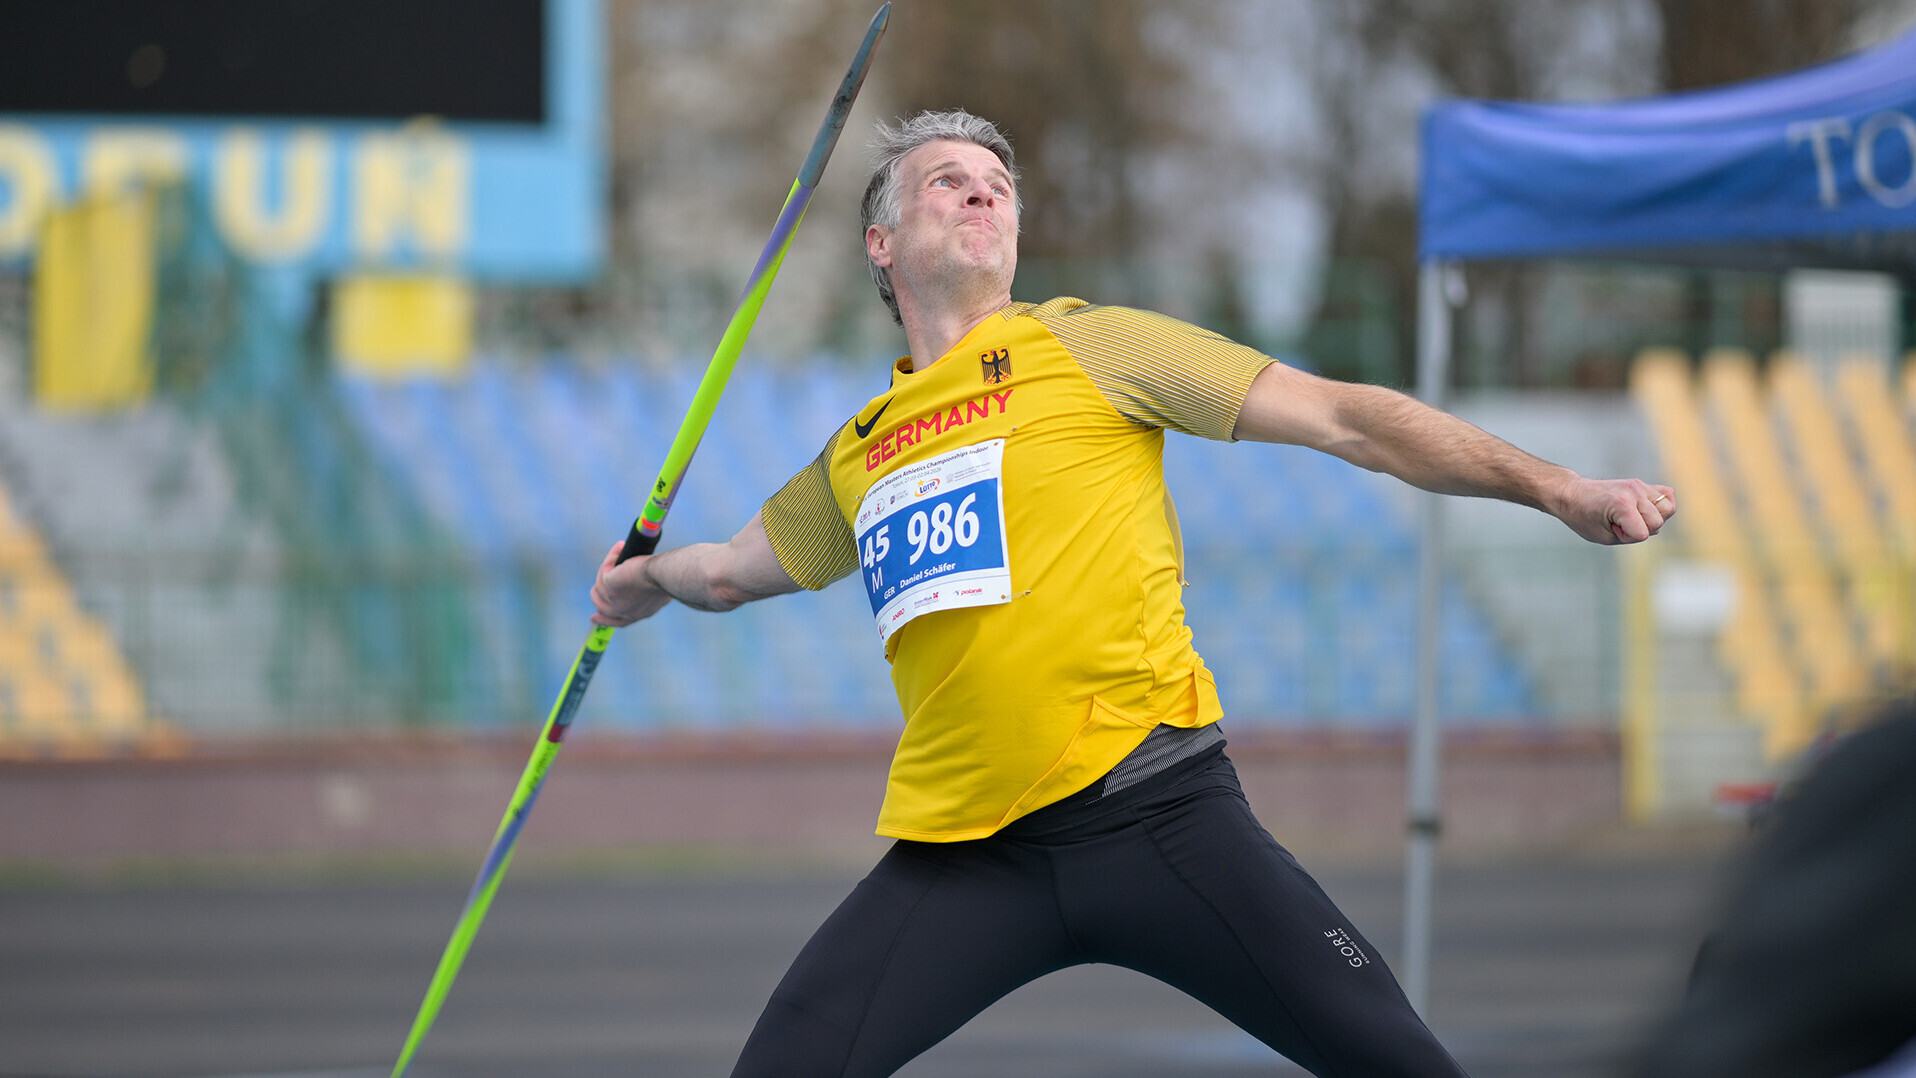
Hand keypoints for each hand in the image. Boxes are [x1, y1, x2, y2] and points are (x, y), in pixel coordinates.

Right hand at [589, 542, 672, 626]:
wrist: (664, 574)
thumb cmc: (667, 578)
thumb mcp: (660, 592)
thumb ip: (649, 594)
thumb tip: (645, 584)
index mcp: (638, 614)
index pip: (618, 621)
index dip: (604, 620)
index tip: (594, 617)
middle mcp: (625, 612)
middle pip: (603, 608)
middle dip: (597, 597)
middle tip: (595, 587)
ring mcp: (614, 601)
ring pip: (600, 586)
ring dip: (608, 568)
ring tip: (620, 551)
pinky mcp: (608, 586)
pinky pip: (604, 570)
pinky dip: (611, 558)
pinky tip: (620, 548)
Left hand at [1556, 478, 1675, 544]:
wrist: (1572, 494)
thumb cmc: (1584, 518)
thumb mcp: (1604, 537)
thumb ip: (1632, 536)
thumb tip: (1655, 527)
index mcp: (1622, 505)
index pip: (1643, 534)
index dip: (1628, 537)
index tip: (1611, 529)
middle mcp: (1634, 492)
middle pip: (1658, 522)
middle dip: (1641, 529)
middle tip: (1618, 523)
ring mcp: (1640, 485)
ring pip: (1668, 509)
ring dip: (1654, 518)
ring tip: (1633, 516)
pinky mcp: (1642, 484)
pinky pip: (1667, 495)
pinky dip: (1661, 505)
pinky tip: (1645, 509)